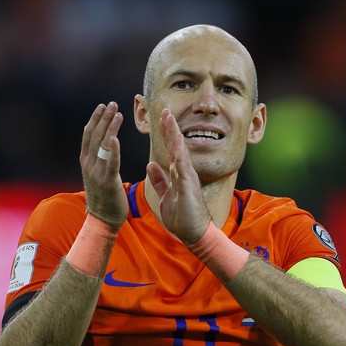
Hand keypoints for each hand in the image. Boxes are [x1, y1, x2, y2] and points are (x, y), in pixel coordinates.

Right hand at [80, 102, 127, 227]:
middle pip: (94, 135)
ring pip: (102, 145)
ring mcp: (96, 172)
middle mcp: (88, 164)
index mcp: (86, 161)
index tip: (103, 106)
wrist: (102, 219)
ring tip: (117, 113)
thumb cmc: (105, 197)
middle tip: (112, 104)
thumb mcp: (98, 174)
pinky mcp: (107, 181)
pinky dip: (113, 149)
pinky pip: (110, 162)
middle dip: (103, 118)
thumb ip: (100, 160)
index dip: (95, 119)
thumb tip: (107, 146)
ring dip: (109, 127)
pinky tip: (116, 137)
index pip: (89, 135)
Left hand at [146, 109, 210, 244]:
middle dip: (170, 128)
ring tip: (169, 119)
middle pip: (176, 146)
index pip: (171, 150)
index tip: (161, 118)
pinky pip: (183, 167)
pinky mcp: (188, 186)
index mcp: (179, 174)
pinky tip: (176, 141)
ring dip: (174, 135)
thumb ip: (160, 180)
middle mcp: (185, 172)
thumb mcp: (165, 195)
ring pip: (180, 151)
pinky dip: (179, 153)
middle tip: (164, 111)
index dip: (166, 134)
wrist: (194, 234)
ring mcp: (188, 178)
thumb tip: (151, 165)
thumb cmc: (183, 217)